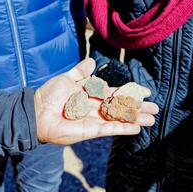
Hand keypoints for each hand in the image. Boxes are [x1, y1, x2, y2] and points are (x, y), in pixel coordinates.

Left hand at [34, 58, 158, 144]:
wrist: (37, 111)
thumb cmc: (50, 94)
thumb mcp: (67, 78)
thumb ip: (81, 72)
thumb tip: (92, 61)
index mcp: (92, 94)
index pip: (116, 93)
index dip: (131, 93)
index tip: (145, 92)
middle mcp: (96, 107)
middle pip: (122, 107)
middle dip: (138, 108)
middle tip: (155, 109)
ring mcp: (95, 120)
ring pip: (120, 119)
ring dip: (136, 119)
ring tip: (151, 119)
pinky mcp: (91, 130)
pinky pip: (110, 129)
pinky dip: (123, 128)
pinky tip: (136, 128)